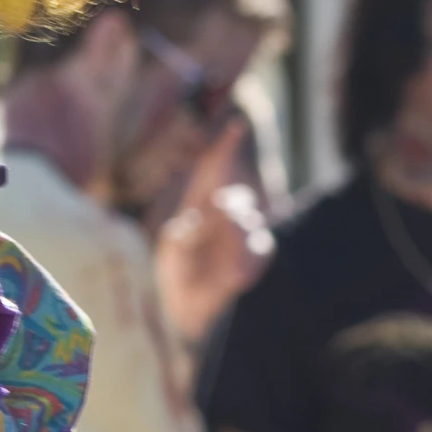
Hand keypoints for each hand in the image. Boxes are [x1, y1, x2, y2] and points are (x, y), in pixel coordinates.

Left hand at [154, 117, 274, 345]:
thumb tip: (211, 214)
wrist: (187, 306)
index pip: (215, 169)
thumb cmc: (174, 271)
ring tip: (222, 264)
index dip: (225, 147)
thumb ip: (187, 228)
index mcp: (201, 204)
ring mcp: (242, 236)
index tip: (236, 126)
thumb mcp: (171, 246)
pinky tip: (233, 278)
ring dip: (236, 239)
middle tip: (219, 215)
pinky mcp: (254, 258)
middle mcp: (225, 215)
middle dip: (231, 206)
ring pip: (251, 224)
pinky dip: (247, 263)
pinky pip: (260, 250)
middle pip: (238, 196)